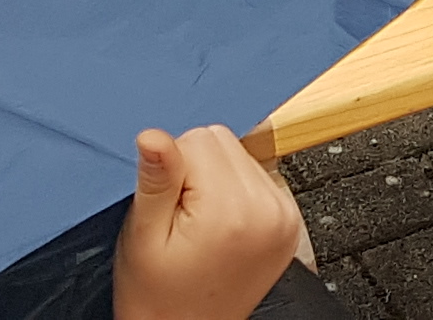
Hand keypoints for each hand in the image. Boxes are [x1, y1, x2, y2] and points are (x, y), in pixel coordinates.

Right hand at [114, 124, 306, 319]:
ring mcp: (284, 216)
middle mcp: (268, 209)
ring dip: (216, 181)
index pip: (198, 137)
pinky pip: (255, 177)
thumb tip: (154, 135)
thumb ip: (156, 180)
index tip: (168, 205)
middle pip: (223, 141)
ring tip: (200, 226)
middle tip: (181, 216)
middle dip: (195, 170)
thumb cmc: (160, 296)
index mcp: (232, 210)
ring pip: (239, 155)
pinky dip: (234, 193)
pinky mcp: (288, 221)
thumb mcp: (143, 237)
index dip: (172, 168)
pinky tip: (220, 227)